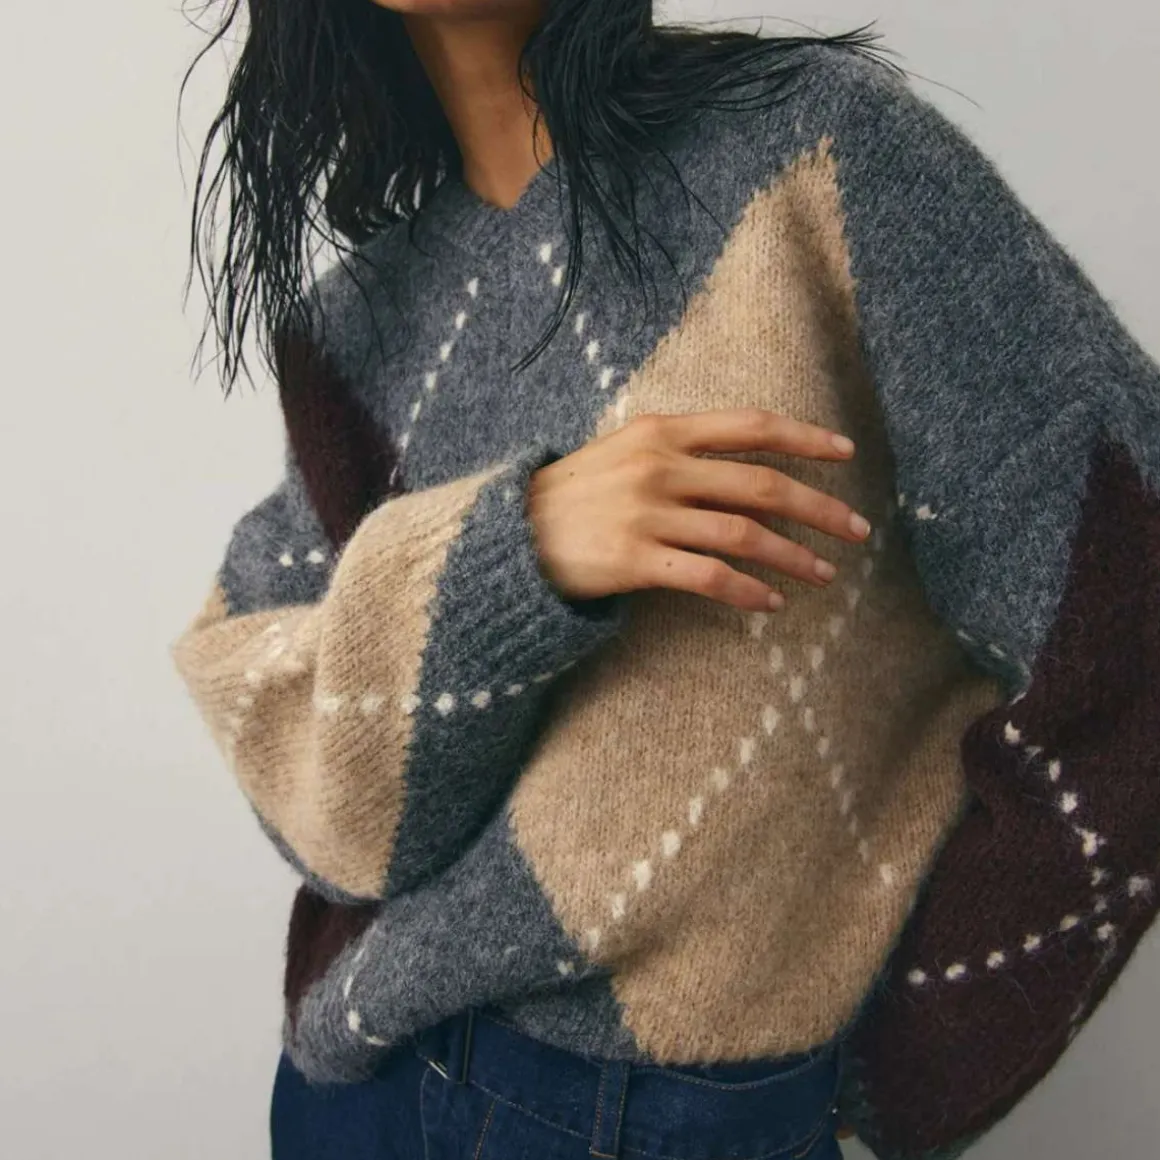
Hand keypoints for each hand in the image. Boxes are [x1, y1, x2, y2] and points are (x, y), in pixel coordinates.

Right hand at [528, 408, 870, 612]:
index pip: (750, 426)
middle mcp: (659, 466)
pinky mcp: (634, 560)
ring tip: (825, 575)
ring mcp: (646, 513)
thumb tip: (744, 463)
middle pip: (761, 484)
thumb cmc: (575, 495)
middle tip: (857, 529)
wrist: (510, 535)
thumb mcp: (623, 451)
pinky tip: (770, 604)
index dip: (804, 437)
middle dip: (819, 507)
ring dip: (794, 557)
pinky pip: (707, 576)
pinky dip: (745, 592)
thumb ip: (679, 449)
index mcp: (662, 431)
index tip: (845, 452)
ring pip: (743, 534)